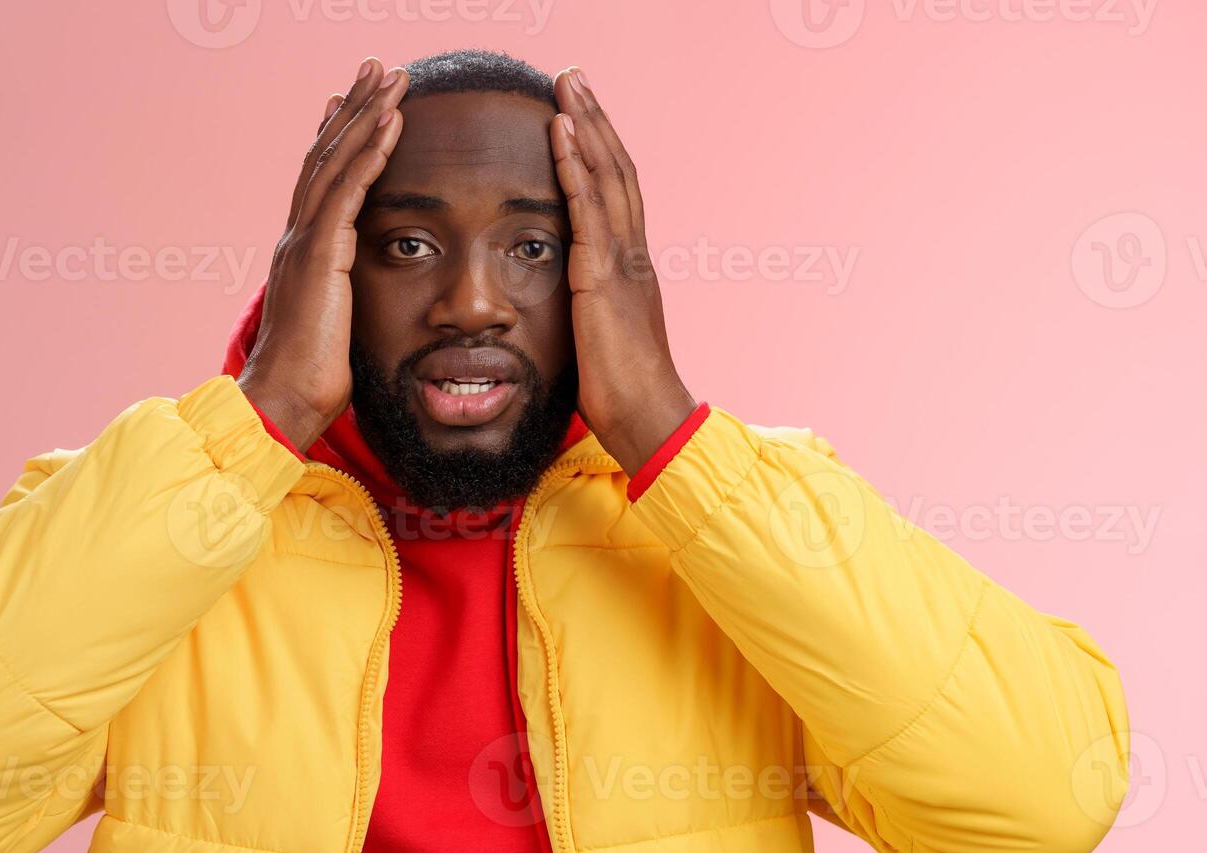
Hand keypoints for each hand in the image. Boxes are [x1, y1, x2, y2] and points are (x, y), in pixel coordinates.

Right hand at [238, 59, 410, 450]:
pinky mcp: (319, 254)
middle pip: (326, 156)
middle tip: (377, 68)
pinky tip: (392, 121)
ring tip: (392, 77)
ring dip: (367, 114)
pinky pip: (348, 190)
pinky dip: (370, 151)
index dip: (338, 138)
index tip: (355, 102)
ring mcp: (304, 242)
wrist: (282, 402)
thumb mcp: (332, 329)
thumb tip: (354, 306)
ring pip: (336, 161)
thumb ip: (341, 304)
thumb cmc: (310, 381)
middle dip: (353, 108)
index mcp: (302, 254)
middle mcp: (297, 238)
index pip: (321, 181)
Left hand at [549, 68, 696, 473]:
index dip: (599, 150)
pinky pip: (590, 208)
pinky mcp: (605, 276)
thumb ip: (589, 310)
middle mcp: (634, 254)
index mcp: (631, 268)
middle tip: (573, 78)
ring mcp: (624, 261)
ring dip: (585, 125)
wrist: (647, 420)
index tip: (578, 114)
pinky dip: (575, 165)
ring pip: (608, 176)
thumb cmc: (621, 394)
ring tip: (566, 85)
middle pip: (618, 169)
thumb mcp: (600, 339)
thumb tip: (571, 303)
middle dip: (594, 120)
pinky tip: (559, 133)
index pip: (618, 193)